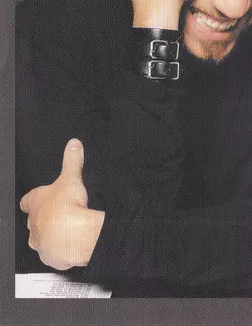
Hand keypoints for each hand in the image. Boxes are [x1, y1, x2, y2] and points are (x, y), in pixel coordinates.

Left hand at [19, 139, 104, 270]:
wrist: (73, 237)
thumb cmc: (67, 208)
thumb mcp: (71, 178)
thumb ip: (72, 160)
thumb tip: (73, 144)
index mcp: (35, 203)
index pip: (28, 201)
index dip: (35, 199)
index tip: (41, 198)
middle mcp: (33, 224)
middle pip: (33, 221)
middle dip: (44, 218)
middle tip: (60, 214)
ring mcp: (40, 242)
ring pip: (41, 239)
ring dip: (51, 235)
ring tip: (67, 231)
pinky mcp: (51, 257)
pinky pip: (53, 254)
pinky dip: (61, 250)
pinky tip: (71, 245)